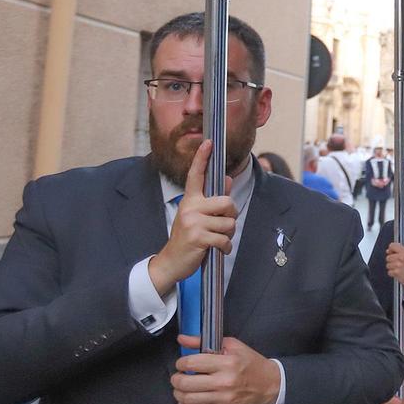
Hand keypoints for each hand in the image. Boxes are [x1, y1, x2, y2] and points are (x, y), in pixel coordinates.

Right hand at [149, 140, 236, 294]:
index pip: (196, 175)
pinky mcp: (198, 237)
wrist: (172, 261)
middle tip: (222, 226)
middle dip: (231, 216)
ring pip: (229, 223)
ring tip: (216, 239)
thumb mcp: (197, 216)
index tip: (208, 142)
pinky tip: (216, 250)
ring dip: (228, 235)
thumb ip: (213, 199)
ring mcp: (193, 222)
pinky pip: (224, 240)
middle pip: (227, 202)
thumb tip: (229, 179)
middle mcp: (190, 208)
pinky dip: (225, 248)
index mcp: (190, 200)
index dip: (202, 158)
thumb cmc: (188, 237)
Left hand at [171, 336, 279, 403]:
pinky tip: (186, 402)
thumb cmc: (251, 364)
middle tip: (178, 376)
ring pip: (189, 399)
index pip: (192, 363)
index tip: (182, 364)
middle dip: (176, 379)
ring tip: (180, 389)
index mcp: (227, 362)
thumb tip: (182, 339)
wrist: (270, 384)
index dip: (181, 363)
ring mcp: (224, 398)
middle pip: (186, 383)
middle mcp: (224, 381)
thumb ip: (204, 342)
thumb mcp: (232, 346)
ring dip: (178, 393)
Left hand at [385, 241, 403, 290]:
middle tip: (399, 264)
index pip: (392, 246)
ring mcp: (398, 265)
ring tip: (400, 269)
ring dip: (392, 268)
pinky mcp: (396, 272)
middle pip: (388, 257)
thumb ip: (400, 251)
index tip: (391, 252)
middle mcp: (401, 257)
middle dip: (392, 261)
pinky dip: (393, 274)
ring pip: (388, 265)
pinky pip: (389, 272)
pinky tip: (399, 273)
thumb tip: (388, 251)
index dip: (391, 250)